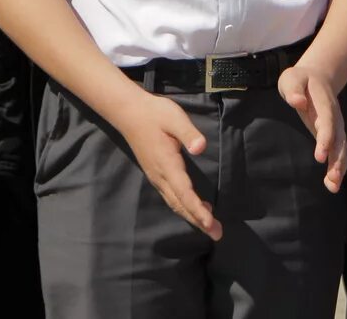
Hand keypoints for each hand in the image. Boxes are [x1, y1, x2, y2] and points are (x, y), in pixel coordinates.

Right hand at [115, 91, 220, 237]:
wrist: (130, 113)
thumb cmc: (155, 113)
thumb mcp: (174, 117)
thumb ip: (188, 133)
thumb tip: (200, 148)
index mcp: (167, 164)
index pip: (184, 192)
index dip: (197, 210)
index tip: (210, 224)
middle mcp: (161, 175)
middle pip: (180, 204)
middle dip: (199, 221)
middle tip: (217, 234)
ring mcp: (157, 176)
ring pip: (175, 202)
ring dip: (192, 215)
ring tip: (210, 226)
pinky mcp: (156, 173)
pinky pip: (171, 196)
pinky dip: (184, 206)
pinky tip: (196, 207)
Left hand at [278, 64, 346, 193]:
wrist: (317, 77)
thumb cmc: (300, 79)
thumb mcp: (292, 78)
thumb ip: (294, 89)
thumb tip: (298, 102)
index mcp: (325, 103)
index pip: (327, 122)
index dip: (326, 139)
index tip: (320, 156)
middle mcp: (334, 117)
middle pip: (339, 139)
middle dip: (337, 159)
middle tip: (332, 178)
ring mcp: (336, 126)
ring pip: (342, 149)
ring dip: (339, 167)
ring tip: (333, 186)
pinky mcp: (333, 135)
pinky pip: (338, 152)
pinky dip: (337, 168)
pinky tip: (332, 184)